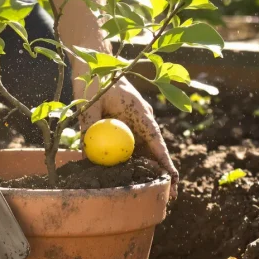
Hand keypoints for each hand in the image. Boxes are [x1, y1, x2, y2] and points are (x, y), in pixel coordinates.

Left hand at [76, 77, 178, 199]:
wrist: (96, 62)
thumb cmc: (94, 80)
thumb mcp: (89, 104)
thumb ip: (89, 126)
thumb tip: (86, 153)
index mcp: (140, 113)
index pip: (156, 142)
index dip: (165, 163)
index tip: (173, 180)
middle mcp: (142, 119)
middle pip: (153, 150)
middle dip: (159, 172)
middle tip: (166, 196)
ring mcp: (136, 120)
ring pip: (143, 148)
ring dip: (144, 167)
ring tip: (147, 188)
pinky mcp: (126, 121)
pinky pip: (130, 143)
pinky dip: (129, 157)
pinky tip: (123, 171)